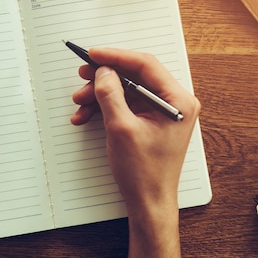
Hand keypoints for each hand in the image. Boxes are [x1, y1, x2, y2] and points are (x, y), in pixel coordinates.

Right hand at [70, 48, 199, 257]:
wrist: (148, 202)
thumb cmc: (144, 173)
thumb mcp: (121, 129)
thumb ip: (111, 95)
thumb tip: (103, 72)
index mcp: (177, 100)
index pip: (145, 65)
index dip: (116, 56)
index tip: (94, 54)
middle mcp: (173, 102)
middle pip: (134, 75)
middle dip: (104, 77)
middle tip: (83, 76)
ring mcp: (162, 111)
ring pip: (126, 89)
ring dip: (100, 94)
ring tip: (80, 103)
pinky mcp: (150, 120)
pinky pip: (125, 104)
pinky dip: (105, 107)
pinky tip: (86, 116)